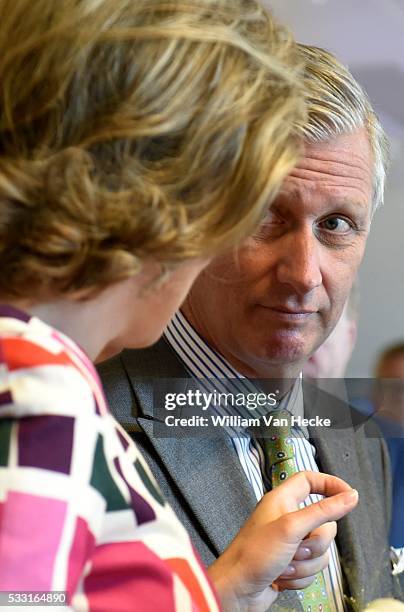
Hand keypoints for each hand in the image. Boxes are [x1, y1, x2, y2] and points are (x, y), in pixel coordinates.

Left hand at [207, 471, 357, 611]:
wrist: (238, 591)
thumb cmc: (252, 555)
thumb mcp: (292, 528)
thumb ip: (323, 510)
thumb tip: (349, 496)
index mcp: (282, 500)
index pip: (310, 480)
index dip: (330, 484)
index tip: (348, 494)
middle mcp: (286, 518)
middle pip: (323, 521)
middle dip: (315, 542)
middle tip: (297, 546)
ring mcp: (289, 542)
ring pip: (320, 549)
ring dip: (305, 563)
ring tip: (285, 564)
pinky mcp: (291, 563)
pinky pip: (313, 567)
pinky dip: (301, 576)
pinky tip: (283, 577)